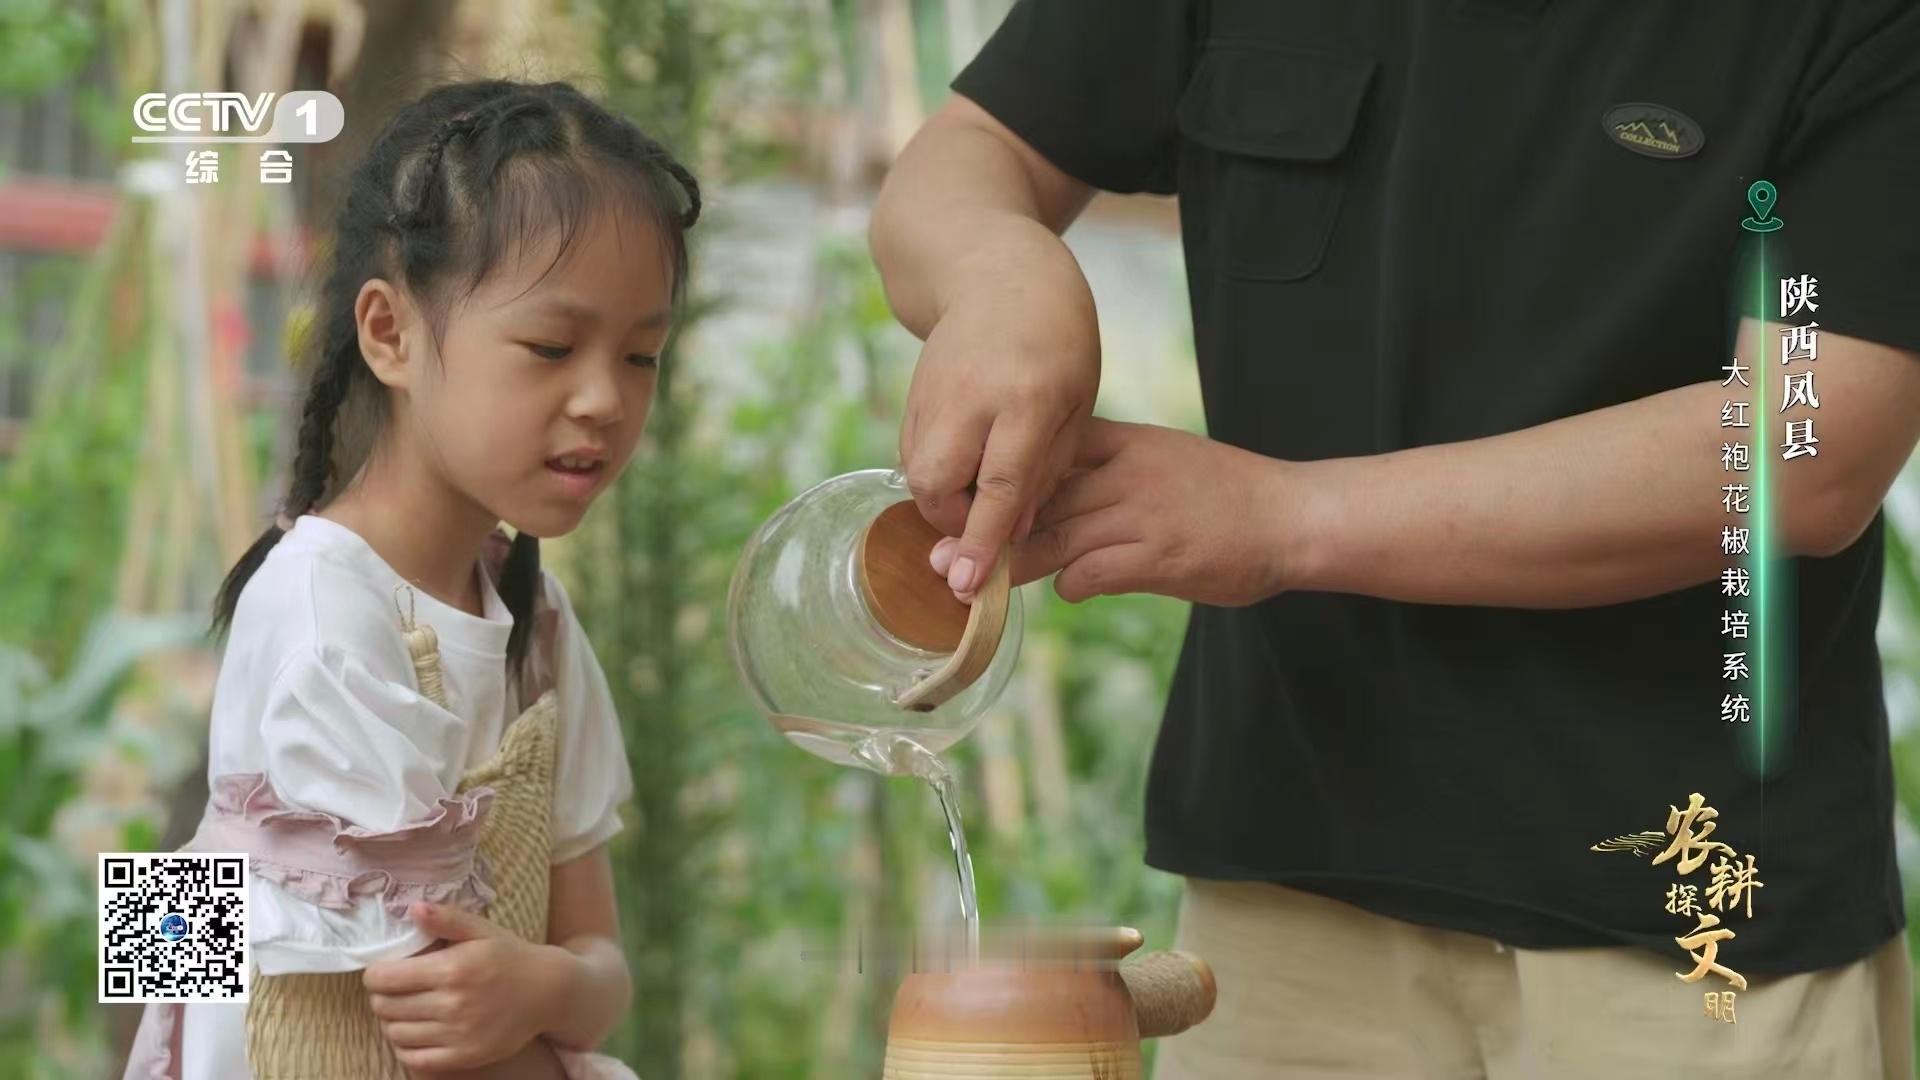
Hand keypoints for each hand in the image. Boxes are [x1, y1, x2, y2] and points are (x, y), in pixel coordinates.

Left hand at [363, 901, 571, 1072]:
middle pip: (385, 1007)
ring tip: (404, 1009)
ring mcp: (458, 1035)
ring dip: (391, 1021)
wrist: (548, 992)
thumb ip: (447, 919)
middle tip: (392, 989)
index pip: (385, 978)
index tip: (382, 971)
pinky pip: (414, 1058)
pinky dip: (405, 1045)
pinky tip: (415, 1031)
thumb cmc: (511, 957)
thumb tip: (413, 908)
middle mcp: (453, 1004)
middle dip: (381, 996)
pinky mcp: (463, 1057)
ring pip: (395, 1033)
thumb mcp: (482, 931)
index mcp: (452, 969)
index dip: (374, 974)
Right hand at [899, 233, 1099, 598]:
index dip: (983, 539)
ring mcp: (933, 395)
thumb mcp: (1075, 399)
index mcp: (1027, 398)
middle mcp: (971, 398)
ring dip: (943, 501)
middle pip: (937, 485)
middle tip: (984, 522)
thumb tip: (1014, 530)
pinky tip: (964, 461)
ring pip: (917, 474)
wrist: (993, 269)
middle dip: (952, 524)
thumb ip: (1047, 467)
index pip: (1000, 484)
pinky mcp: (912, 395)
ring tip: (980, 487)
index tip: (966, 582)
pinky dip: (934, 475)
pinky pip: (913, 455)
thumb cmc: (1056, 336)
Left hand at [933, 419, 1291, 605]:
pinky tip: (1071, 589)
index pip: (1043, 450)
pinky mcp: (1157, 557)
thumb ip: (1111, 473)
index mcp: (1126, 442)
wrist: (1294, 518)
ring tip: (984, 583)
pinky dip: (1070, 586)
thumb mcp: (1165, 460)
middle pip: (1036, 497)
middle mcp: (1127, 472)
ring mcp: (1142, 512)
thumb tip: (1058, 500)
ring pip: (1053, 536)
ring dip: (1015, 565)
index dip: (998, 481)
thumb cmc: (1229, 496)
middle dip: (985, 531)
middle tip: (938, 557)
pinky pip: (1089, 572)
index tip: (960, 506)